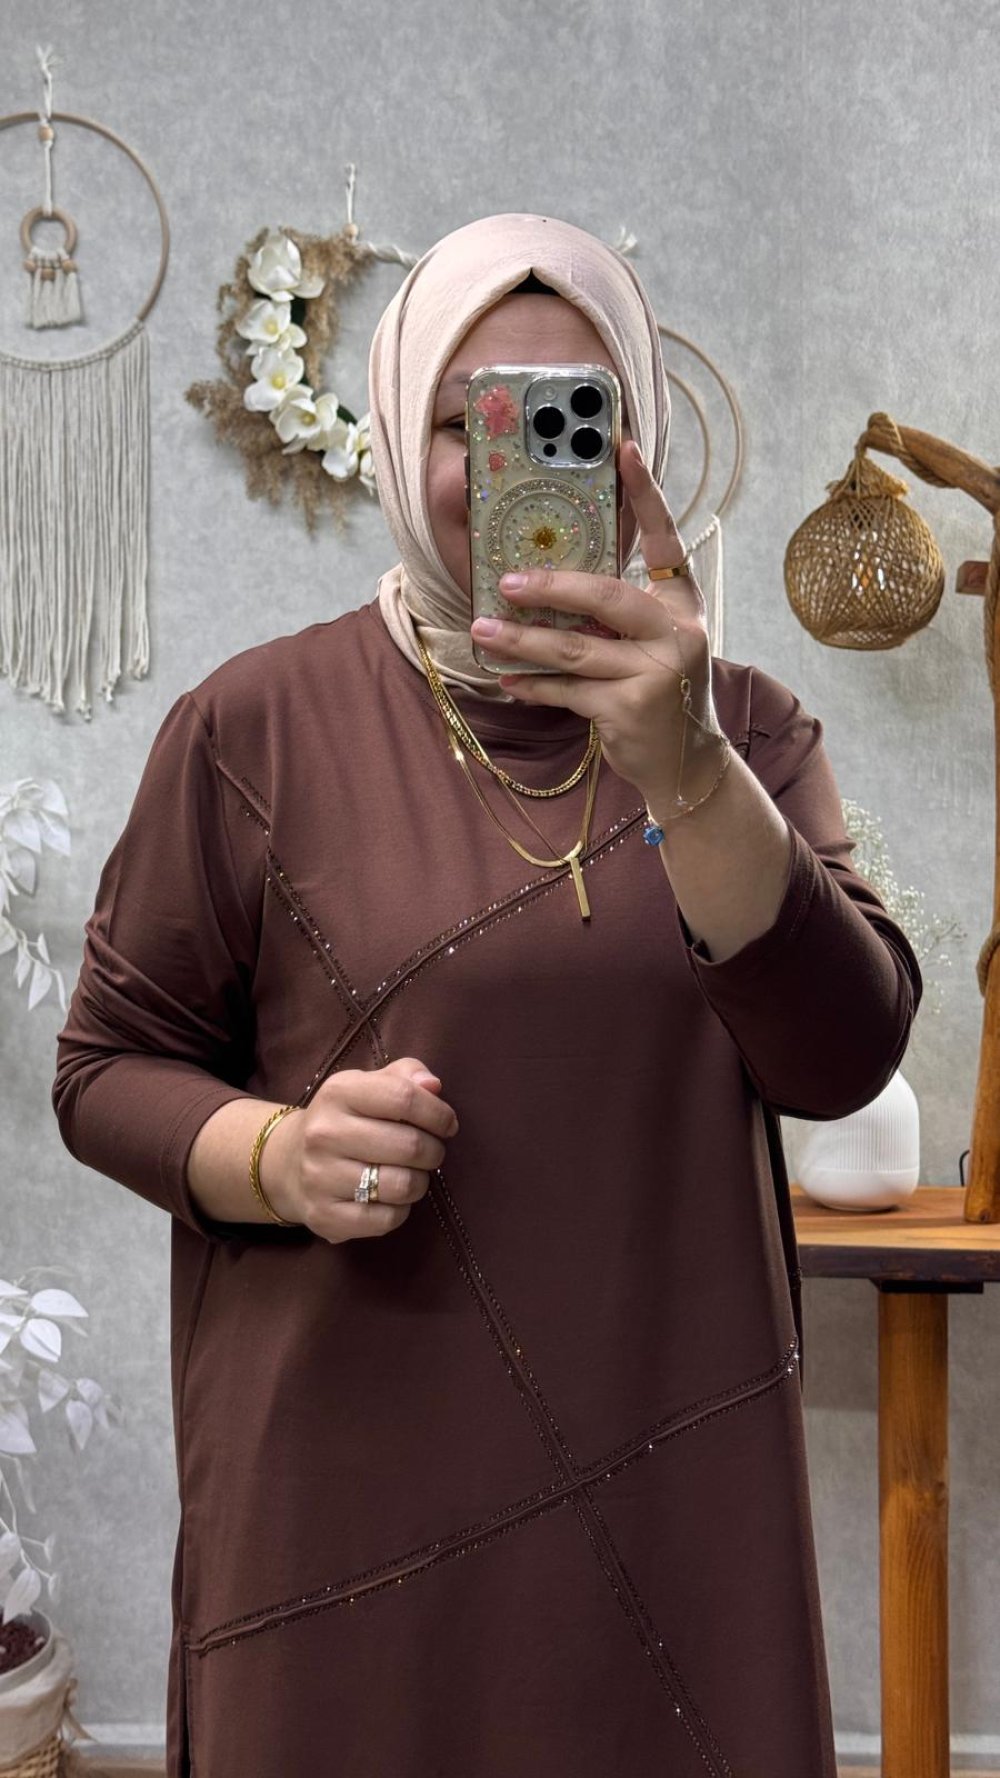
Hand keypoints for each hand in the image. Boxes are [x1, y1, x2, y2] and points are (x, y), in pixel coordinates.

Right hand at [260, 1057, 458, 1241]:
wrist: (288, 1162)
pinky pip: (386, 1220)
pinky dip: (401, 1210)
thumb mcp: (368, 1086)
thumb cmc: (345, 1119)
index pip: (404, 1098)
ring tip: (412, 1174)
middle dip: (434, 1150)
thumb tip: (433, 1085)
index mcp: (338, 1093)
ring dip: (420, 1182)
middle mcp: (324, 1134)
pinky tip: (392, 1198)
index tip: (447, 1124)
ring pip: (402, 1185)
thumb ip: (406, 1076)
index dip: (438, 1113)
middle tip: (432, 1152)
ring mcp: (320, 1177)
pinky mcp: (324, 1216)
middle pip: (409, 1145)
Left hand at [469, 440, 723, 809]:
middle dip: (550, 586)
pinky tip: (506, 679)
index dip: (644, 493)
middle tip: (506, 582)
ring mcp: (656, 673)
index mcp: (681, 603)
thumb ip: (618, 613)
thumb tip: (548, 581)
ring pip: (574, 647)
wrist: (689, 764)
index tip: (622, 447)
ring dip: (523, 640)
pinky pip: (566, 690)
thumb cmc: (661, 692)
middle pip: (605, 595)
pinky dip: (532, 685)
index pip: (665, 537)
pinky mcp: (630, 710)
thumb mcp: (653, 644)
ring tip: (484, 629)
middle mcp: (676, 632)